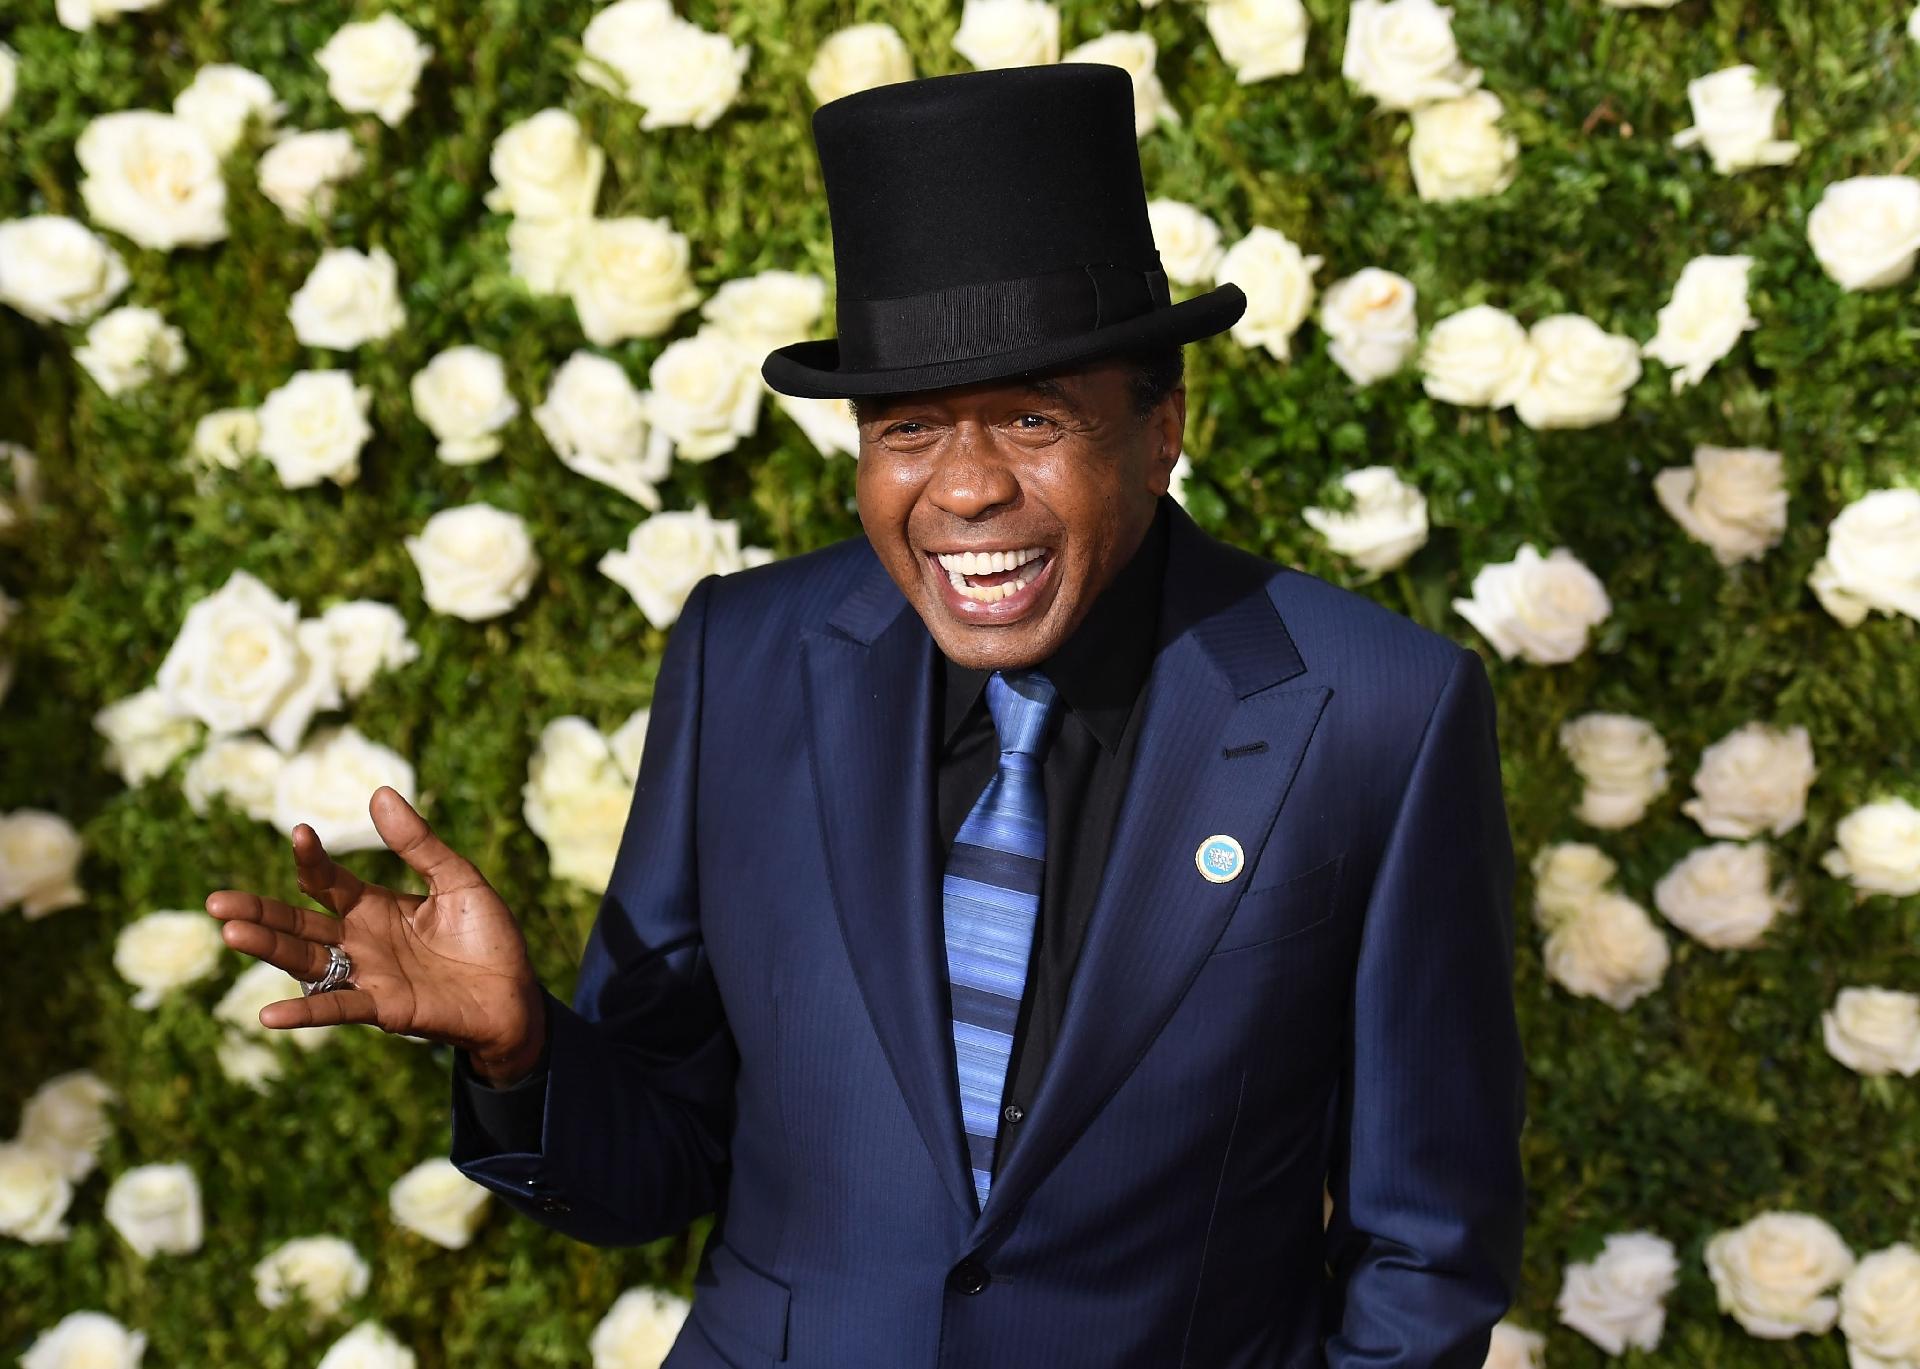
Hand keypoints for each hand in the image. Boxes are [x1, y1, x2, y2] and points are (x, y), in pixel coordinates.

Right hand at [204, 786, 544, 1073]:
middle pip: (298, 924)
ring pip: (306, 961)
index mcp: (375, 907)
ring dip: (269, 949)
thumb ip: (418, 844)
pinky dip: (304, 1013)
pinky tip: (268, 1016)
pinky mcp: (385, 1008)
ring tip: (230, 934)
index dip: (312, 860)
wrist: (518, 994)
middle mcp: (361, 941)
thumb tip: (379, 792)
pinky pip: (337, 1009)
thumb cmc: (487, 937)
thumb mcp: (457, 879)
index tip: (299, 833)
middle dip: (258, 912)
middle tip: (214, 902)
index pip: (328, 882)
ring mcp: (368, 975)